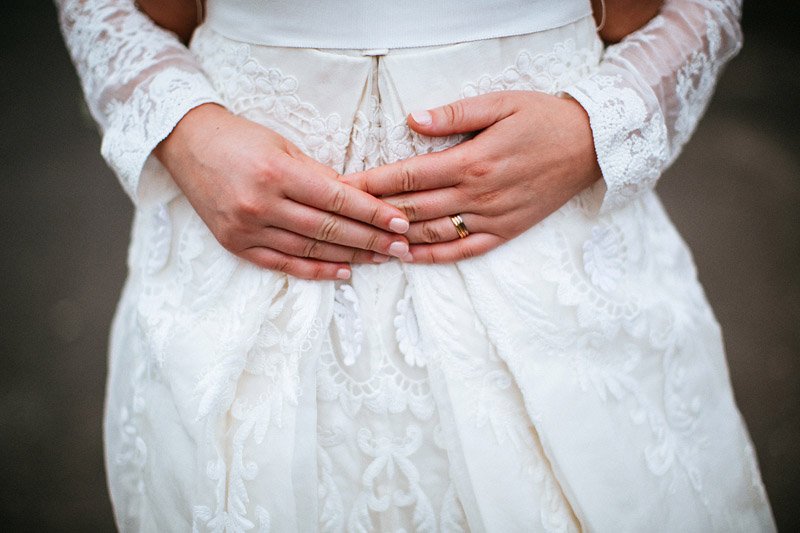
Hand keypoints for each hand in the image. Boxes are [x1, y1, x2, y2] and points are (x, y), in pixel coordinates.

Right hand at [154, 103, 411, 279]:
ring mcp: (246, 228)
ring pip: (309, 250)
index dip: (372, 214)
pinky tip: (343, 272)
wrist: (185, 143)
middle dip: (370, 240)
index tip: (400, 223)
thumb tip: (356, 199)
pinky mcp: (235, 244)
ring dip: (350, 257)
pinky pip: (283, 264)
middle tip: (401, 247)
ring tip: (381, 259)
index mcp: (276, 173)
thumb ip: (318, 176)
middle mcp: (260, 204)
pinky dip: (315, 271)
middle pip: (328, 229)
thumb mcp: (283, 146)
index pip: (337, 199)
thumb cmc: (240, 138)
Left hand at [341, 91, 601, 262]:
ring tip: (363, 242)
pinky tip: (407, 257)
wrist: (592, 145)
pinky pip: (462, 251)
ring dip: (395, 239)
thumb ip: (454, 115)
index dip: (371, 184)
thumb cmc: (543, 118)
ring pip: (432, 234)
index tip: (342, 187)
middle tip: (340, 218)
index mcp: (471, 161)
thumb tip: (412, 120)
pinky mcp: (505, 232)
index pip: (407, 176)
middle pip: (412, 208)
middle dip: (372, 213)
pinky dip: (432, 257)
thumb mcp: (500, 103)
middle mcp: (478, 195)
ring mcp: (491, 218)